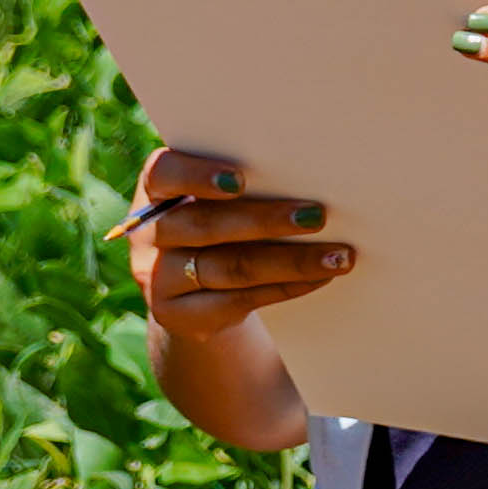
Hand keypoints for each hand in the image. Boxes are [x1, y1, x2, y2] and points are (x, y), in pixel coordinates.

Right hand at [122, 148, 353, 355]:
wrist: (196, 292)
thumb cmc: (223, 224)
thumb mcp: (218, 201)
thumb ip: (246, 186)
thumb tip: (312, 174)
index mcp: (154, 189)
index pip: (163, 173)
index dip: (197, 176)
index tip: (240, 179)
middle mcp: (148, 234)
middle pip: (206, 224)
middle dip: (267, 220)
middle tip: (318, 215)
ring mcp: (156, 278)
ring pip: (229, 267)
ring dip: (291, 260)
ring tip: (338, 255)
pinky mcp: (175, 315)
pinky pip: (237, 300)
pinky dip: (286, 287)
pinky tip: (320, 277)